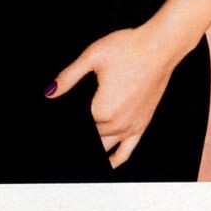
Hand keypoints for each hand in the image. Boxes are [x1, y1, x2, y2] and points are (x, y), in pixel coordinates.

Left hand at [45, 25, 179, 168]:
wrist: (160, 46)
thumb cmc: (128, 48)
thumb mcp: (92, 57)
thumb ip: (68, 77)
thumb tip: (49, 93)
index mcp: (101, 110)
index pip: (77, 124)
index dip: (66, 116)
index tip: (58, 108)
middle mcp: (117, 124)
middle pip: (91, 139)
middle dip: (80, 135)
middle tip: (67, 136)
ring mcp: (131, 126)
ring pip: (104, 148)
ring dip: (94, 148)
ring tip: (83, 150)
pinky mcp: (142, 124)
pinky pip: (126, 151)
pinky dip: (115, 160)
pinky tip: (107, 164)